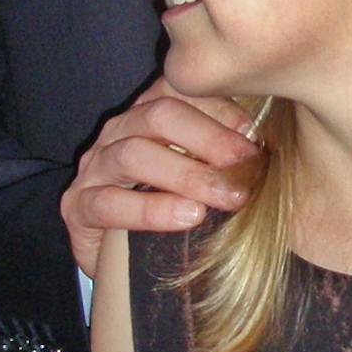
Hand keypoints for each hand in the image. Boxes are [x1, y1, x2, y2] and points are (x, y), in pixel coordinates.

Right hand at [61, 78, 264, 277]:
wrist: (120, 260)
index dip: (218, 107)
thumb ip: (225, 154)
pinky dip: (151, 209)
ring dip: (186, 174)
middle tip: (245, 164)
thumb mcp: (201, 174)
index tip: (254, 133)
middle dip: (208, 138)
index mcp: (148, 113)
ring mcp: (94, 167)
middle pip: (158, 115)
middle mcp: (118, 131)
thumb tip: (273, 147)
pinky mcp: (77, 206)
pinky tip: (187, 217)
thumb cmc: (173, 208)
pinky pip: (109, 202)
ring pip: (134, 154)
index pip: (178, 90)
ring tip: (225, 197)